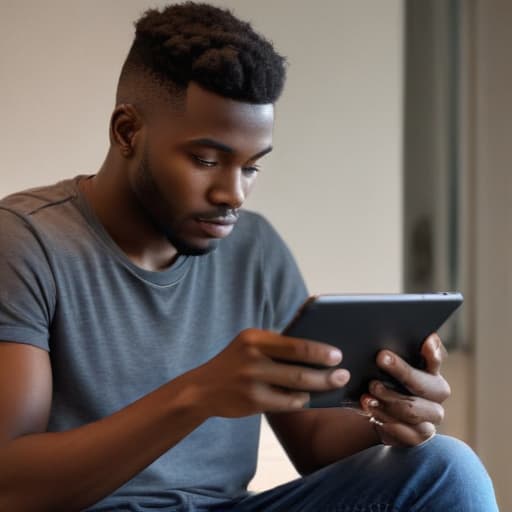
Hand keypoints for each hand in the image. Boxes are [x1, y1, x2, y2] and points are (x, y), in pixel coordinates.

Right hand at [190, 328, 349, 417]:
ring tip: (333, 384)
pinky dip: (300, 400)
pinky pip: (286, 402)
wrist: (203, 388)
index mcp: (254, 338)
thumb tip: (316, 349)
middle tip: (343, 373)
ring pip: (296, 387)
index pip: (295, 344)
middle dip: (326, 372)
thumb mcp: (250, 343)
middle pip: (299, 367)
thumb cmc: (235, 362)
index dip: (319, 350)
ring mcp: (252, 381)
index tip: (337, 354)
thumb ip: (276, 344)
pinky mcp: (252, 402)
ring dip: (318, 387)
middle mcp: (252, 357)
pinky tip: (308, 397)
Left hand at [360, 333, 450, 445]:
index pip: (435, 359)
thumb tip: (384, 339)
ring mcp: (431, 416)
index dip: (432, 351)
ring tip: (368, 394)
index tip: (424, 341)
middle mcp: (436, 393)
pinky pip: (406, 431)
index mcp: (431, 371)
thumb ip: (391, 352)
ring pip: (412, 409)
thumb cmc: (381, 381)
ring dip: (388, 400)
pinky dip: (386, 420)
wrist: (374, 411)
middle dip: (401, 370)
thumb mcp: (384, 366)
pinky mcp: (421, 435)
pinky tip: (372, 412)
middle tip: (380, 358)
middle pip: (423, 384)